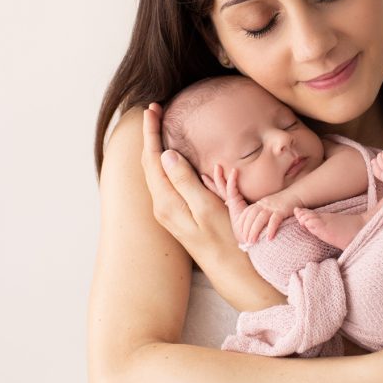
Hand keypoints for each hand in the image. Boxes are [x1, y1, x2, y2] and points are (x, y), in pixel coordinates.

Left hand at [140, 103, 241, 266]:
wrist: (233, 274)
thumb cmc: (228, 242)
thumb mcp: (207, 209)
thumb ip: (185, 181)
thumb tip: (165, 154)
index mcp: (167, 203)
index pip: (152, 159)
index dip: (152, 132)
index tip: (153, 108)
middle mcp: (163, 207)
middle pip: (149, 164)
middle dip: (150, 135)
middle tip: (155, 110)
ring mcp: (170, 213)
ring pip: (155, 172)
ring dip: (155, 147)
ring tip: (159, 126)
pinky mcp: (178, 215)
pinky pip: (164, 182)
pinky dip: (164, 162)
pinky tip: (172, 156)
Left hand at [237, 191, 304, 243]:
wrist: (297, 194)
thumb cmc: (282, 205)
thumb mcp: (269, 207)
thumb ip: (261, 214)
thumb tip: (253, 227)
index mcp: (259, 204)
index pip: (247, 213)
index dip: (242, 223)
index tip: (241, 234)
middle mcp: (264, 204)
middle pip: (252, 216)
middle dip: (247, 229)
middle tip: (246, 241)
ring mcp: (273, 206)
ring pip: (261, 218)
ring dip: (255, 230)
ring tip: (253, 241)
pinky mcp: (283, 210)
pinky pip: (275, 219)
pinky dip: (271, 229)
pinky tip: (269, 238)